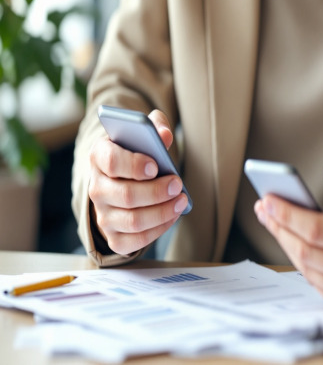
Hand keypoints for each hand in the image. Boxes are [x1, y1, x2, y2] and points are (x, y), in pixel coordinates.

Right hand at [88, 110, 187, 255]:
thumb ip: (155, 127)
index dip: (133, 165)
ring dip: (162, 212)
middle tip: (177, 184)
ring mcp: (103, 214)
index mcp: (99, 156)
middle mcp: (96, 187)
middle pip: (125, 195)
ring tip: (181, 200)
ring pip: (133, 220)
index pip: (111, 161)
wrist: (124, 179)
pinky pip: (136, 241)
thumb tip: (164, 134)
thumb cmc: (137, 153)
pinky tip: (173, 215)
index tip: (155, 166)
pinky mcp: (113, 235)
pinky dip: (159, 229)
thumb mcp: (143, 134)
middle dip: (156, 191)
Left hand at [254, 164, 322, 311]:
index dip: (285, 214)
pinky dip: (298, 259)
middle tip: (263, 209)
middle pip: (301, 248)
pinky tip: (290, 241)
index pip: (312, 228)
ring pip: (302, 265)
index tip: (266, 200)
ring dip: (284, 242)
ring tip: (272, 221)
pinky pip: (311, 280)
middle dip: (277, 226)